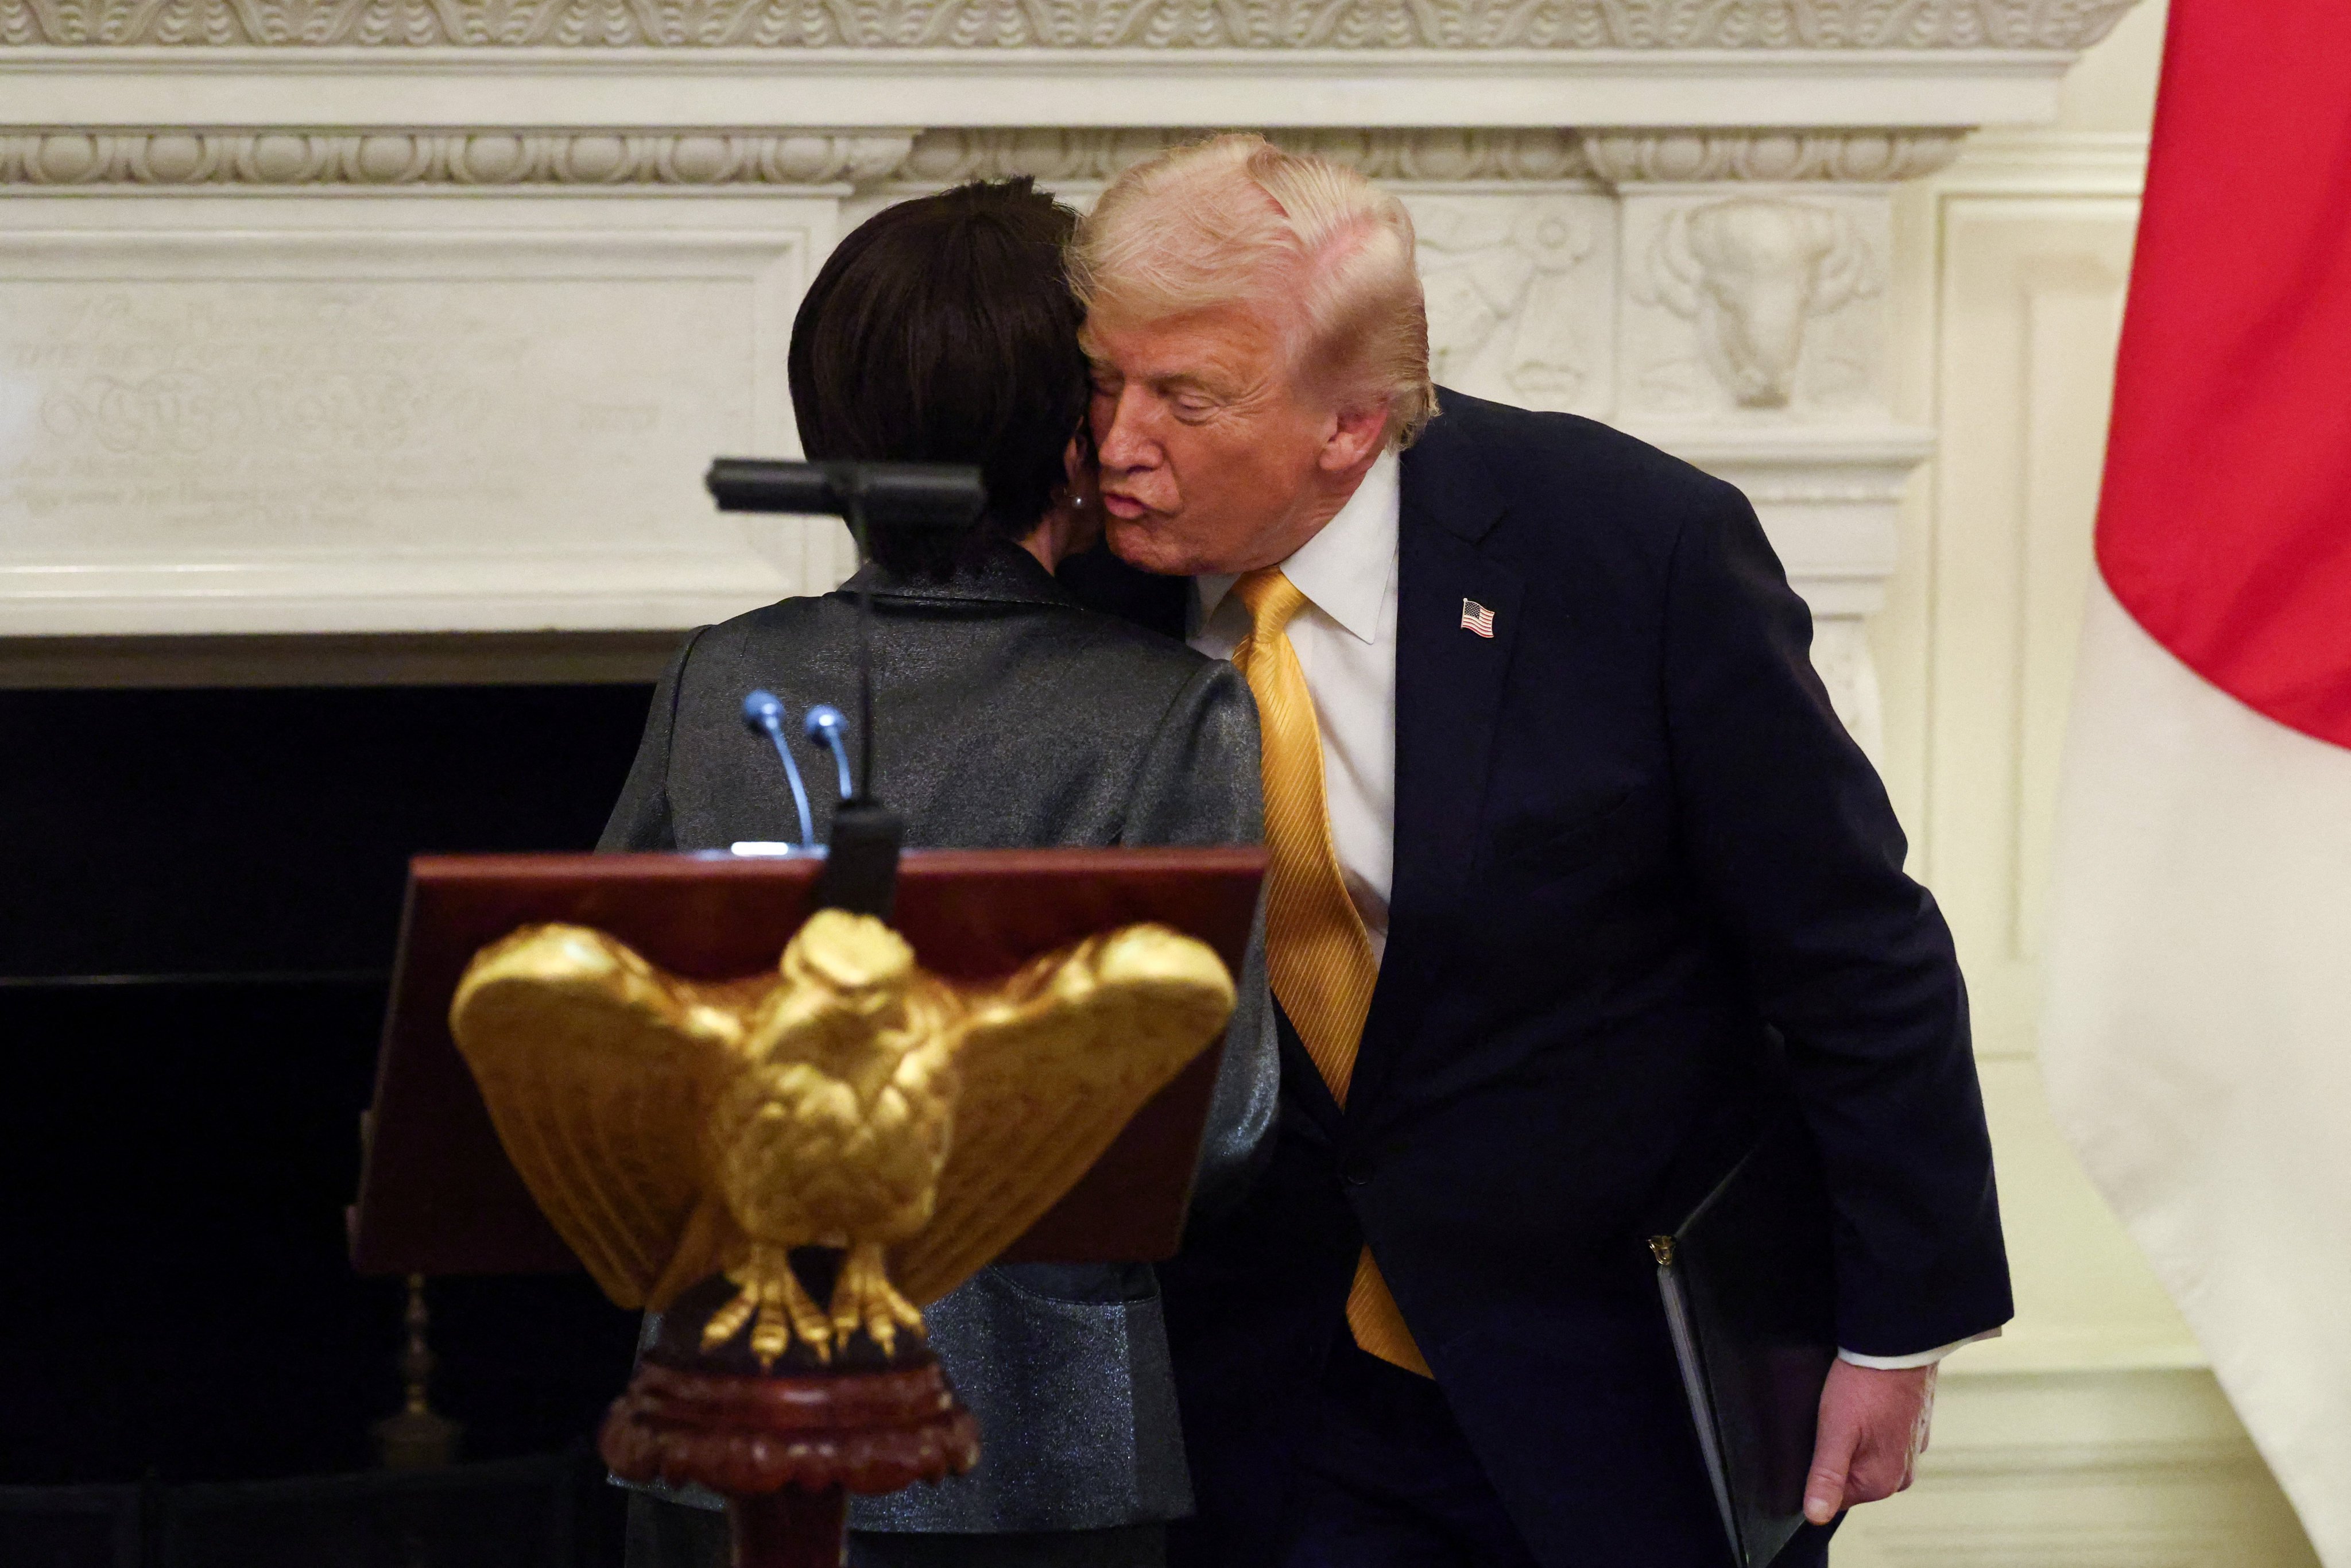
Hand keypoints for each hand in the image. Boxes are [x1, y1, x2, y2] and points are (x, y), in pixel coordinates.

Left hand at [1802, 1359, 1935, 1523]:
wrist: (1898, 1345)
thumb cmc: (1865, 1385)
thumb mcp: (1835, 1431)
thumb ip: (1826, 1476)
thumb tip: (1816, 1515)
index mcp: (1882, 1483)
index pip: (1835, 1496)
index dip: (1818, 1469)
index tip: (1817, 1441)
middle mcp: (1902, 1475)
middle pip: (1851, 1476)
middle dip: (1837, 1452)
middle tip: (1834, 1420)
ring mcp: (1911, 1451)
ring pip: (1866, 1455)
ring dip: (1854, 1437)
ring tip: (1851, 1409)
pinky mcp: (1914, 1429)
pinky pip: (1882, 1437)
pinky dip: (1870, 1424)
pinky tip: (1864, 1404)